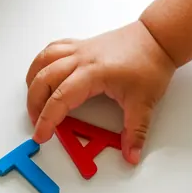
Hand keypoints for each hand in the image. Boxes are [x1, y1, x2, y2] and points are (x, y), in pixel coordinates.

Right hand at [25, 20, 175, 163]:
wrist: (158, 37)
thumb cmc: (150, 63)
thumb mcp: (145, 102)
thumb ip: (135, 132)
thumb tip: (131, 155)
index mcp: (92, 73)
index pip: (60, 99)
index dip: (47, 120)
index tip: (41, 135)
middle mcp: (81, 59)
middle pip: (43, 80)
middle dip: (34, 104)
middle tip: (37, 123)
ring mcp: (79, 50)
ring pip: (43, 61)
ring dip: (33, 82)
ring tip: (34, 101)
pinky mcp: (81, 45)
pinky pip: (52, 50)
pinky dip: (42, 63)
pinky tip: (43, 74)